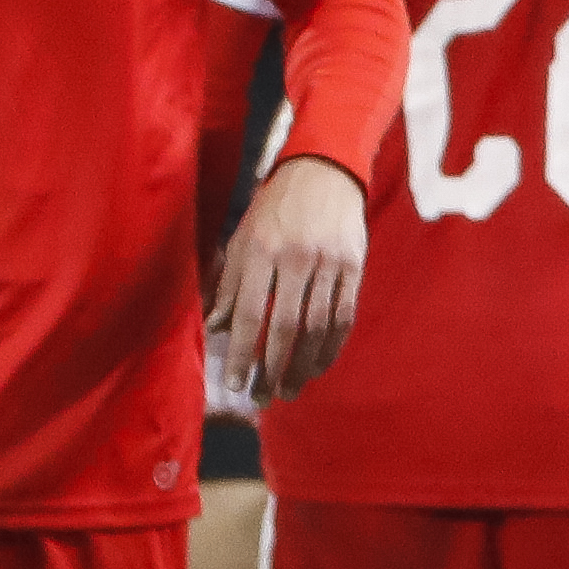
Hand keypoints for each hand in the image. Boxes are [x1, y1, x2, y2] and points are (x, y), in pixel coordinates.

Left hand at [211, 156, 368, 401]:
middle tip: (263, 397)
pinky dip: (331, 347)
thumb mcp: (243, 238)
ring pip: (318, 327)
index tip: (235, 383)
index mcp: (262, 249)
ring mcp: (329, 263)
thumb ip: (229, 283)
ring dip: (304, 365)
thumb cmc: (274, 208)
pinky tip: (318, 366)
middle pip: (286, 326)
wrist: (324, 171)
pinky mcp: (354, 266)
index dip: (243, 352)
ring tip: (290, 390)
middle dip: (273, 368)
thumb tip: (214, 326)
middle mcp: (297, 257)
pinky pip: (343, 316)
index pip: (251, 312)